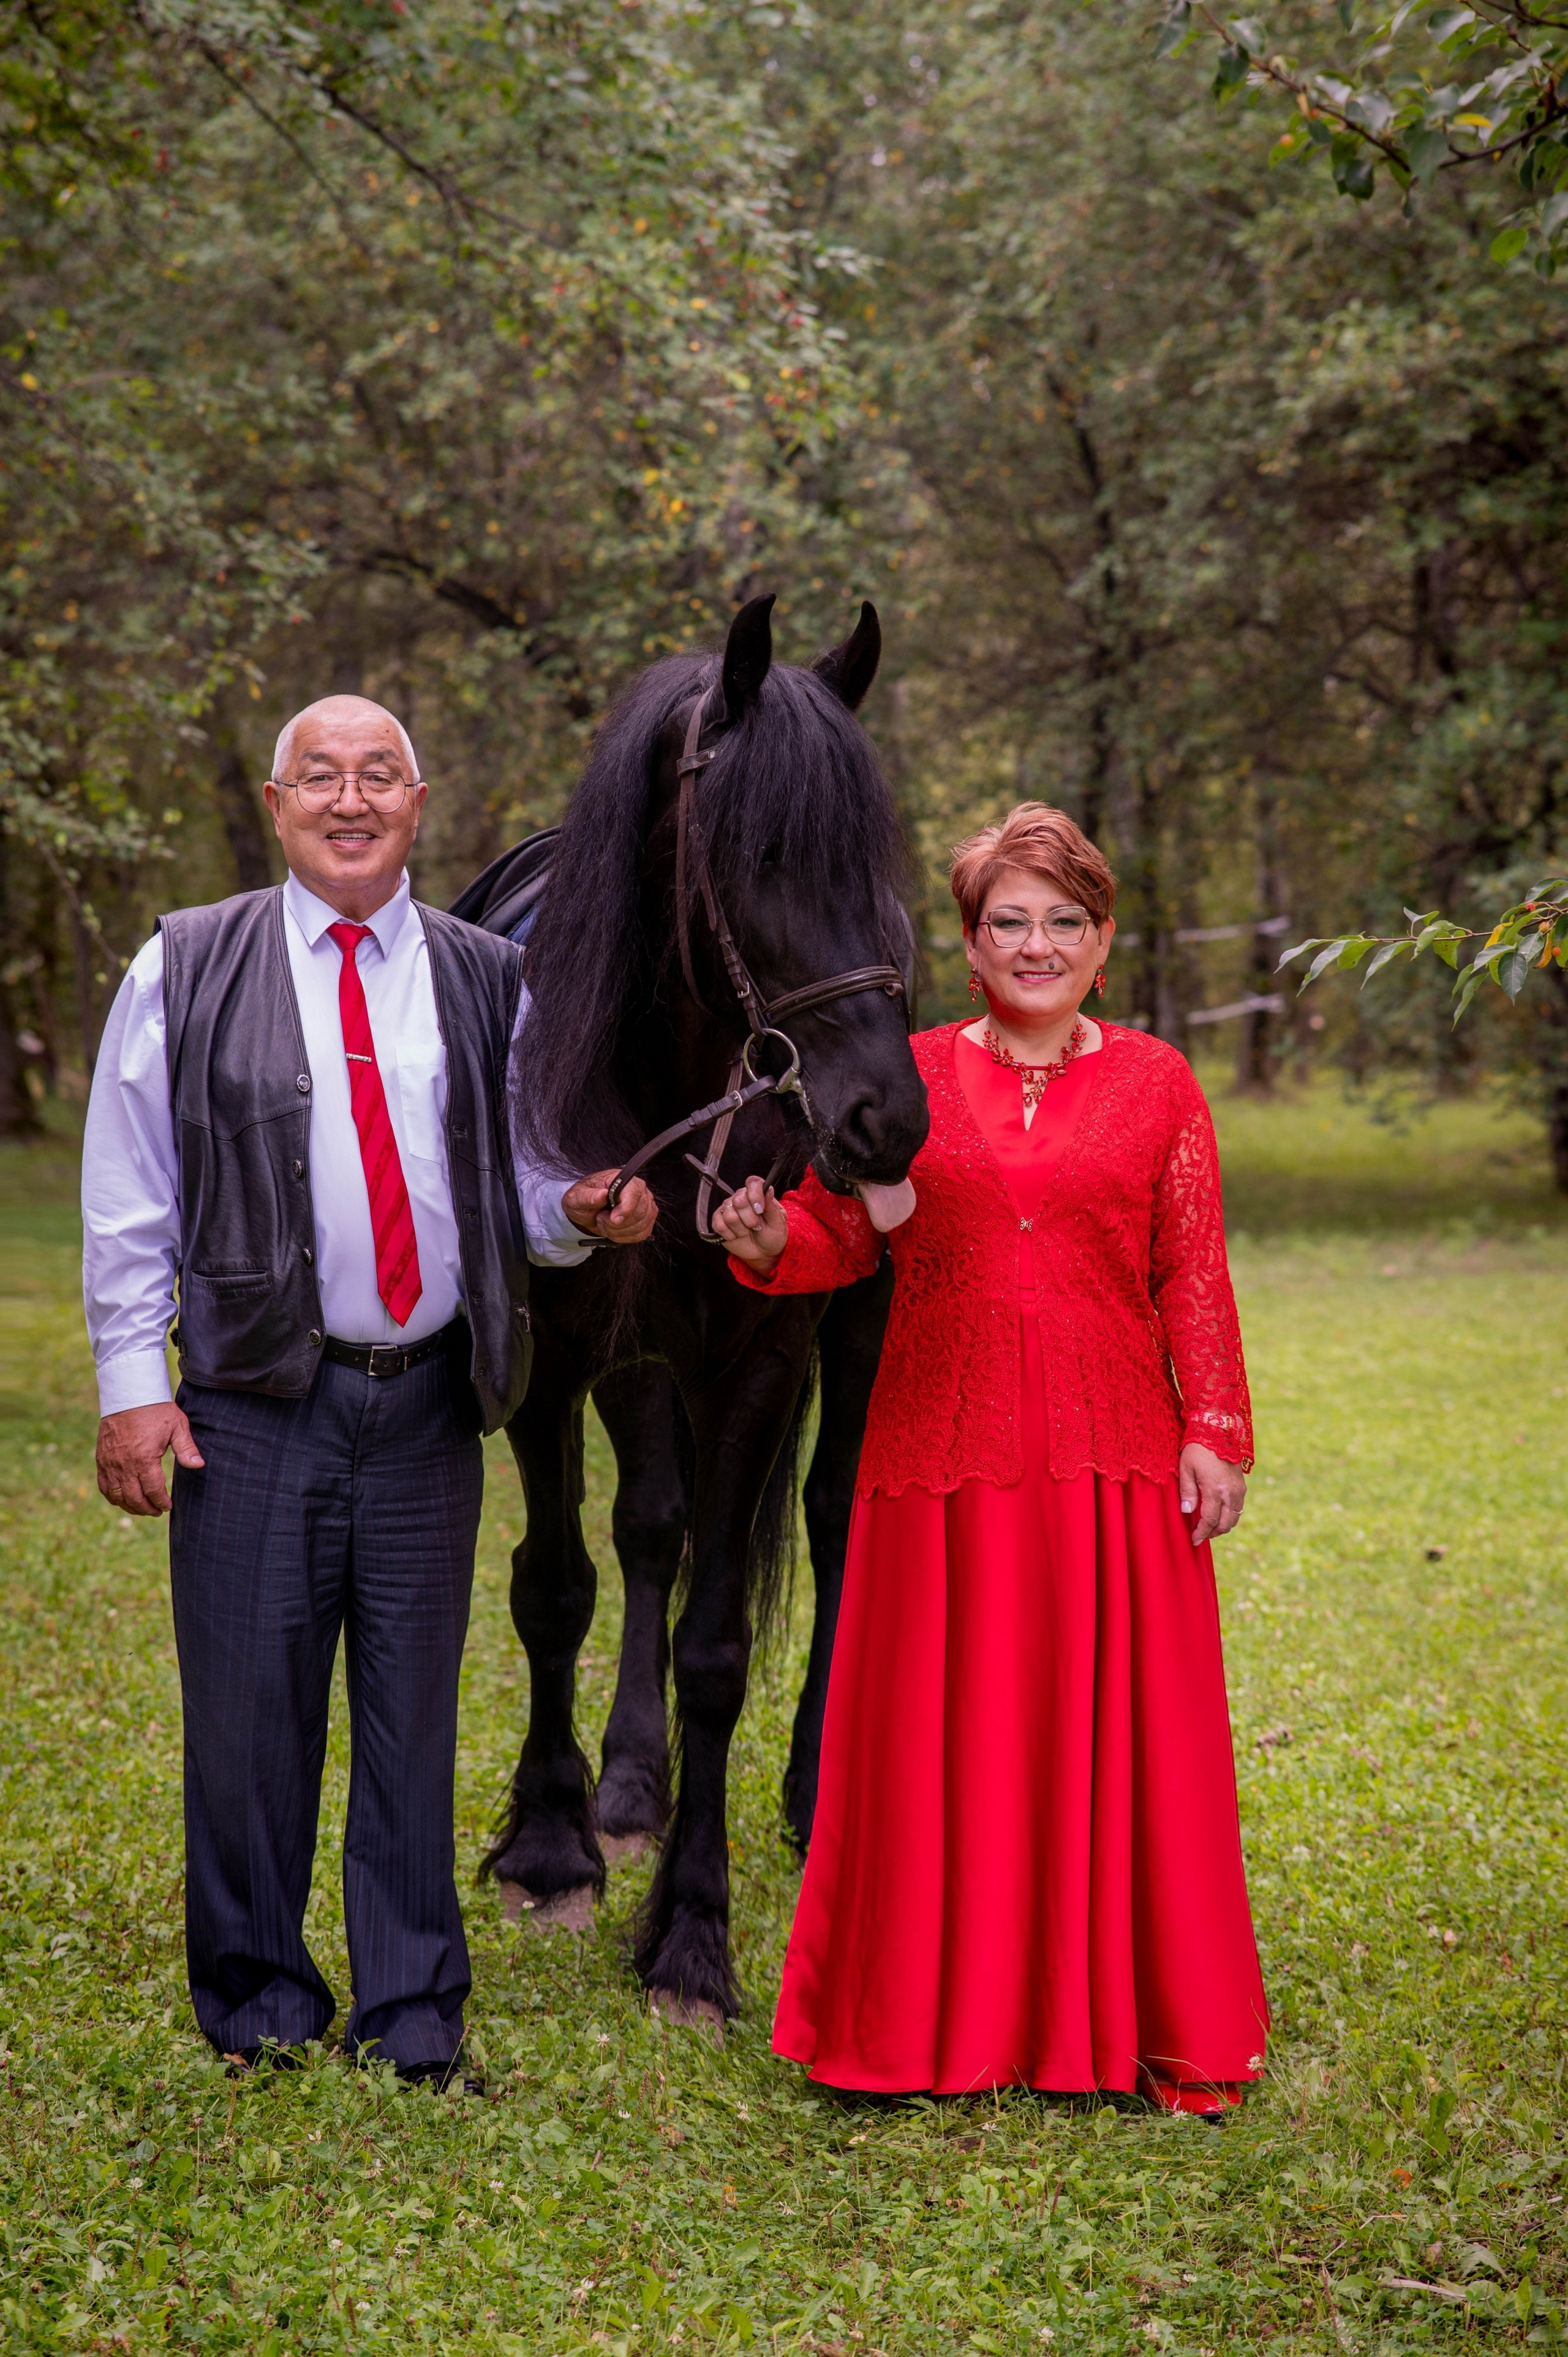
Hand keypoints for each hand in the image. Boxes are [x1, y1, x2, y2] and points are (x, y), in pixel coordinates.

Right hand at [97, 1402, 204, 1516]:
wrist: (128, 1394)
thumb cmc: (156, 1410)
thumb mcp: (177, 1426)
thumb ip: (187, 1449)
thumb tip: (199, 1465)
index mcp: (144, 1459)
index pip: (153, 1491)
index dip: (161, 1502)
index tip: (168, 1506)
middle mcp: (124, 1465)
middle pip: (134, 1498)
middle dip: (147, 1509)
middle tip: (157, 1512)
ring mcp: (109, 1463)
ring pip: (117, 1496)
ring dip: (130, 1506)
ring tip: (142, 1509)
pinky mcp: (101, 1459)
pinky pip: (104, 1486)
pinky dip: (113, 1497)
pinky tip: (123, 1500)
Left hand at [562, 1170, 657, 1245]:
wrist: (586, 1209)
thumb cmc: (584, 1198)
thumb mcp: (578, 1196)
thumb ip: (589, 1196)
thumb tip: (601, 1195)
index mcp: (623, 1180)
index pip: (634, 1193)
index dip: (626, 1209)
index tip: (613, 1219)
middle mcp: (638, 1191)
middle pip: (639, 1213)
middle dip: (616, 1223)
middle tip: (601, 1218)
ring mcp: (645, 1206)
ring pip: (639, 1226)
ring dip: (618, 1231)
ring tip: (605, 1223)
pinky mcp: (646, 1221)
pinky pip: (640, 1235)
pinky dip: (624, 1237)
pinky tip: (613, 1230)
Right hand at [710, 1176, 787, 1273]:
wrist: (763, 1253)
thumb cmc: (772, 1235)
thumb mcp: (778, 1222)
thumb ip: (772, 1206)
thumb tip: (768, 1189)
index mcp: (756, 1194)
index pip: (752, 1183)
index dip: (755, 1195)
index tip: (760, 1210)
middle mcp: (740, 1197)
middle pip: (739, 1200)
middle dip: (750, 1218)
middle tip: (756, 1226)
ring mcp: (727, 1209)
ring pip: (729, 1215)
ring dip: (741, 1229)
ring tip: (747, 1232)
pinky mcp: (718, 1222)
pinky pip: (719, 1225)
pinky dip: (730, 1235)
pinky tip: (736, 1236)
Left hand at [1178, 1443, 1245, 1546]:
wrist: (1219, 1430)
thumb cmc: (1198, 1448)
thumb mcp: (1186, 1468)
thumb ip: (1187, 1492)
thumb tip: (1187, 1512)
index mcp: (1215, 1490)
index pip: (1209, 1520)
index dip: (1201, 1533)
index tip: (1194, 1540)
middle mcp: (1230, 1493)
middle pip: (1225, 1524)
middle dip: (1213, 1533)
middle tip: (1200, 1535)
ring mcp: (1238, 1490)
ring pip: (1234, 1518)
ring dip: (1222, 1526)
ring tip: (1209, 1527)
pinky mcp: (1242, 1486)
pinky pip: (1238, 1508)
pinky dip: (1229, 1516)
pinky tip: (1219, 1514)